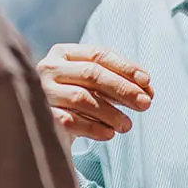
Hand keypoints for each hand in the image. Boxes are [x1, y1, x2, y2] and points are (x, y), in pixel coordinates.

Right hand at [36, 44, 153, 142]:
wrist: (40, 125)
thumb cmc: (73, 100)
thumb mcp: (92, 85)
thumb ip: (116, 82)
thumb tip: (148, 89)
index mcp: (63, 53)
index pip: (98, 55)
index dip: (125, 67)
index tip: (147, 82)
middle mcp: (49, 68)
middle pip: (92, 74)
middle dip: (123, 89)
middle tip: (145, 104)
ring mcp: (43, 92)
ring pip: (82, 98)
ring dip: (111, 112)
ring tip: (127, 125)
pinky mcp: (41, 116)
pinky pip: (70, 121)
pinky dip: (93, 128)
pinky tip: (109, 133)